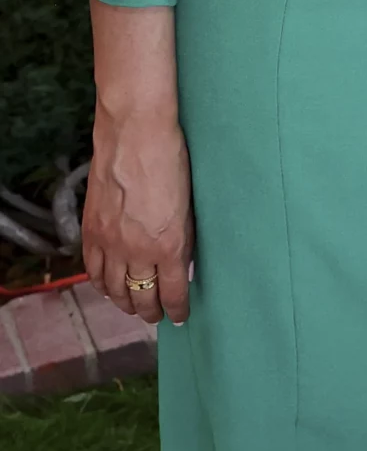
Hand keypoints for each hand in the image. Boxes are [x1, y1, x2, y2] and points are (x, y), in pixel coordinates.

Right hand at [82, 107, 193, 326]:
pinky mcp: (92, 231)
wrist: (136, 134)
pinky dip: (101, 284)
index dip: (177, 308)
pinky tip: (108, 287)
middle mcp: (136, 251)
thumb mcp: (190, 204)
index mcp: (169, 245)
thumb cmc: (173, 160)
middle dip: (149, 310)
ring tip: (133, 306)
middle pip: (140, 296)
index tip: (181, 316)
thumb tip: (183, 262)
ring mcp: (110, 242)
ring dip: (124, 302)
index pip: (172, 292)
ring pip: (113, 289)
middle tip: (156, 316)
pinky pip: (92, 270)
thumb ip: (185, 237)